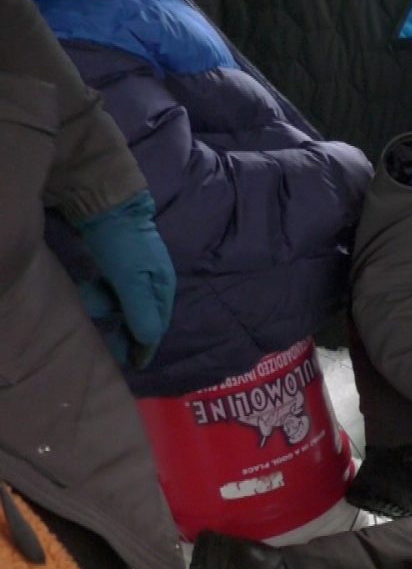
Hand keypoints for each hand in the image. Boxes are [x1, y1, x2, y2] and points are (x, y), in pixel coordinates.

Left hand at [75, 191, 174, 367]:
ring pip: (124, 303)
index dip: (146, 346)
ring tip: (92, 309)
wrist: (106, 203)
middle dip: (125, 330)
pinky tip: (90, 294)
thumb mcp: (133, 281)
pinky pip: (112, 290)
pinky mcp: (118, 262)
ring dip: (109, 310)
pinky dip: (102, 297)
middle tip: (108, 344)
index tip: (135, 364)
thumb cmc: (124, 245)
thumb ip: (141, 312)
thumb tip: (149, 342)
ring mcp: (135, 271)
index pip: (158, 325)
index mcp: (163, 287)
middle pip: (141, 315)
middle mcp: (152, 281)